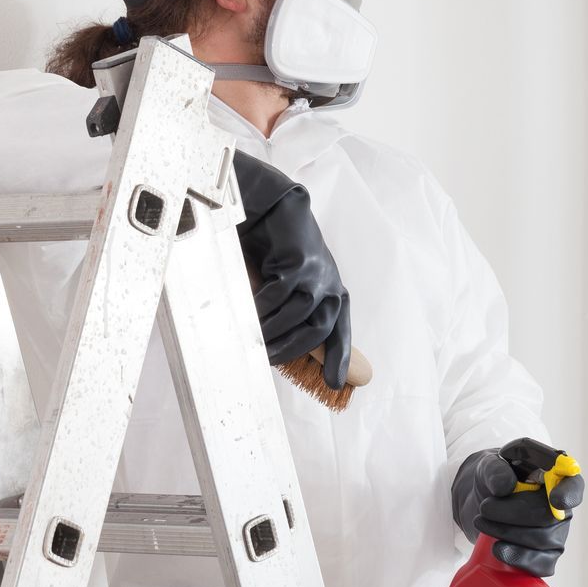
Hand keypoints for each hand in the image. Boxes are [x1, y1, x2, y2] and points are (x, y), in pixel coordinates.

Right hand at [232, 151, 351, 389]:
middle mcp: (330, 283)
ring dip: (272, 332)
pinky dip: (262, 309)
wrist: (267, 202)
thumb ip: (284, 309)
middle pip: (319, 330)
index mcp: (331, 291)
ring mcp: (318, 272)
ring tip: (250, 340)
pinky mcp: (300, 262)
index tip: (338, 384)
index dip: (340, 357)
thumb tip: (275, 342)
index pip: (339, 330)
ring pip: (298, 316)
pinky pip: (280, 297)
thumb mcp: (281, 283)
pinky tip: (247, 313)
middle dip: (292, 350)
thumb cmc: (270, 246)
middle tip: (266, 360)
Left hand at [449, 439, 584, 576]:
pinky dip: (517, 558)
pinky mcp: (546, 556)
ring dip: (507, 532)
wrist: (483, 503)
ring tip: (482, 522)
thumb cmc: (495, 479)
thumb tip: (505, 487)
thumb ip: (495, 469)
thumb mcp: (490, 465)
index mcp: (556, 477)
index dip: (569, 495)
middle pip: (550, 516)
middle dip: (514, 513)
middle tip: (484, 507)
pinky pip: (541, 564)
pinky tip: (498, 548)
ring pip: (542, 540)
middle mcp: (562, 507)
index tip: (555, 500)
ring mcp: (557, 533)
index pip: (574, 486)